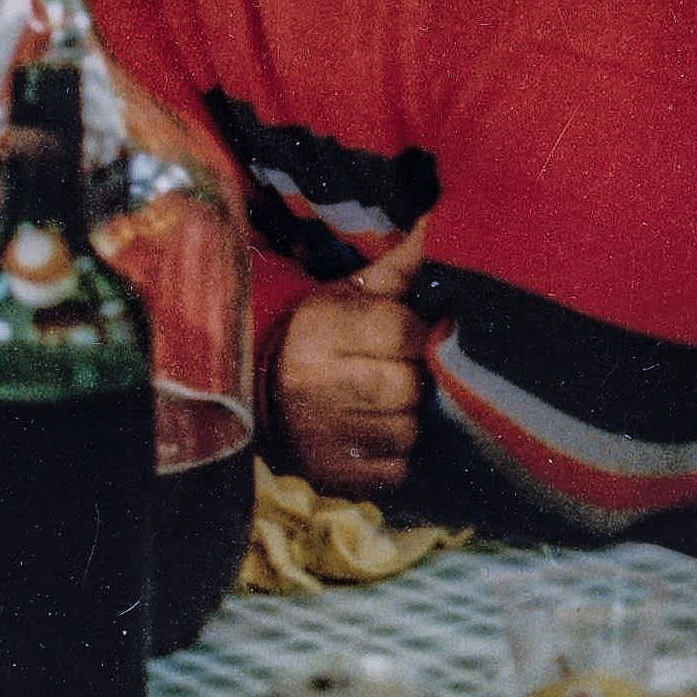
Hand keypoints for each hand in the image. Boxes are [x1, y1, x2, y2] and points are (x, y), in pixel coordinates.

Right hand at [271, 230, 429, 494]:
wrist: (255, 394)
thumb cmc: (316, 335)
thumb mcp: (346, 295)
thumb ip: (398, 268)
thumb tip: (441, 221)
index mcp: (321, 330)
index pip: (399, 332)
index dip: (416, 334)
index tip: (411, 334)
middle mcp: (317, 383)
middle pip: (408, 386)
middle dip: (415, 380)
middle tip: (401, 371)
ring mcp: (324, 434)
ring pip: (406, 431)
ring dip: (407, 418)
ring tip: (387, 403)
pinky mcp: (332, 475)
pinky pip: (395, 470)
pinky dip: (395, 456)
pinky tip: (376, 434)